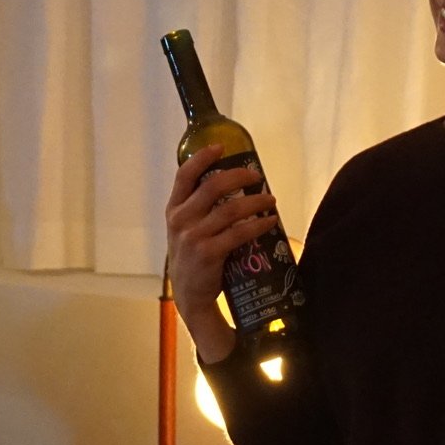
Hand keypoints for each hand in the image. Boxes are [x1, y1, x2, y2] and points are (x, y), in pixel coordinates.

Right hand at [164, 145, 278, 363]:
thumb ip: (197, 210)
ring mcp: (194, 237)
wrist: (190, 297)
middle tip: (256, 177)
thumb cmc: (192, 259)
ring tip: (270, 200)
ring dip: (256, 201)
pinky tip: (270, 222)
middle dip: (239, 176)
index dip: (202, 158)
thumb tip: (230, 186)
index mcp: (173, 210)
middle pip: (213, 186)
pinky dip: (259, 225)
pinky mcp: (209, 253)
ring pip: (231, 209)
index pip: (184, 175)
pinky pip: (240, 232)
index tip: (220, 147)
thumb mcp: (184, 231)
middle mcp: (180, 220)